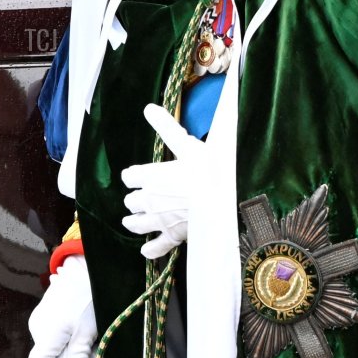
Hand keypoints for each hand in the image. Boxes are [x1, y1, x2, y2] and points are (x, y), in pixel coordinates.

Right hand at [25, 254, 96, 357]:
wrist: (85, 269)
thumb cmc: (87, 299)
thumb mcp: (87, 334)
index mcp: (45, 335)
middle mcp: (36, 328)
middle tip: (86, 352)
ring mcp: (38, 320)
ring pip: (49, 348)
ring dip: (66, 350)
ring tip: (84, 336)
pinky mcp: (43, 314)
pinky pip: (50, 335)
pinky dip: (64, 338)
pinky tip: (77, 326)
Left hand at [119, 103, 206, 259]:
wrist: (227, 199)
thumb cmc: (210, 169)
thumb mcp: (187, 144)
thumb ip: (166, 127)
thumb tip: (148, 107)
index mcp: (151, 175)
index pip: (130, 176)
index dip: (133, 176)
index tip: (137, 175)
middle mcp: (150, 199)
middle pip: (131, 200)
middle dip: (134, 198)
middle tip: (140, 197)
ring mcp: (160, 219)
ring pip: (136, 223)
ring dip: (133, 221)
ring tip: (132, 220)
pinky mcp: (173, 236)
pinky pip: (156, 247)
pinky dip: (150, 249)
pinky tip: (147, 250)